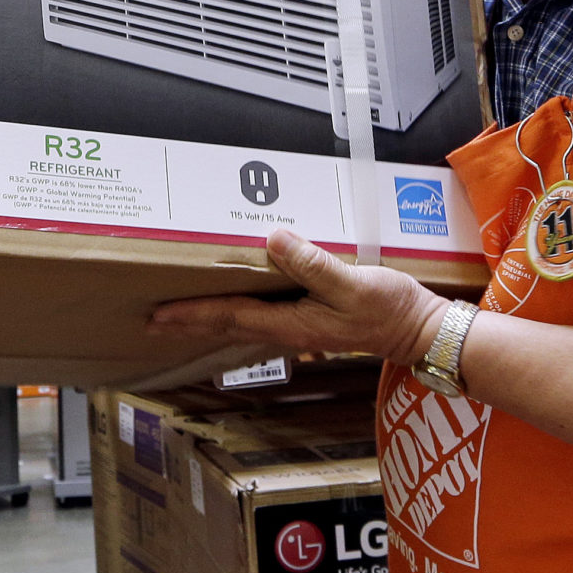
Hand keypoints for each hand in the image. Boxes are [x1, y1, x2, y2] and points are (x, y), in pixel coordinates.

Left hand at [148, 229, 452, 362]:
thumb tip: (273, 241)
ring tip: (181, 316)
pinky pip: (259, 320)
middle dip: (189, 322)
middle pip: (227, 325)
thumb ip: (312, 264)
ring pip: (240, 325)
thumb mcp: (353, 283)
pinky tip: (231, 309)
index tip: (160, 313)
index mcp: (291, 322)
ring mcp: (298, 329)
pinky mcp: (309, 323)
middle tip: (154, 321)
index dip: (193, 313)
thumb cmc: (390, 308)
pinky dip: (234, 315)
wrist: (419, 330)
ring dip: (208, 321)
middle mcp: (288, 330)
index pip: (230, 316)